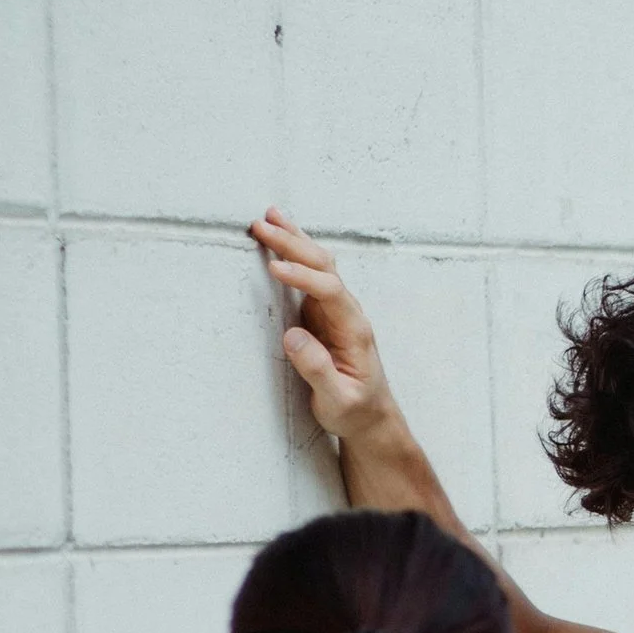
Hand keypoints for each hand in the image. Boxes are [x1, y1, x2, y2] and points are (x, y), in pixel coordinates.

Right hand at [252, 208, 394, 443]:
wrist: (371, 416)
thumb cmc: (355, 410)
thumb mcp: (337, 400)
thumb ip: (317, 370)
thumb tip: (292, 336)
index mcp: (354, 330)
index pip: (330, 291)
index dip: (303, 277)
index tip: (275, 269)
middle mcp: (348, 312)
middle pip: (324, 266)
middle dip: (293, 244)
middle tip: (262, 226)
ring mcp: (336, 309)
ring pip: (319, 264)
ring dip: (294, 240)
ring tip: (269, 216)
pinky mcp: (323, 313)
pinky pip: (311, 274)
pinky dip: (294, 253)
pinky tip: (280, 238)